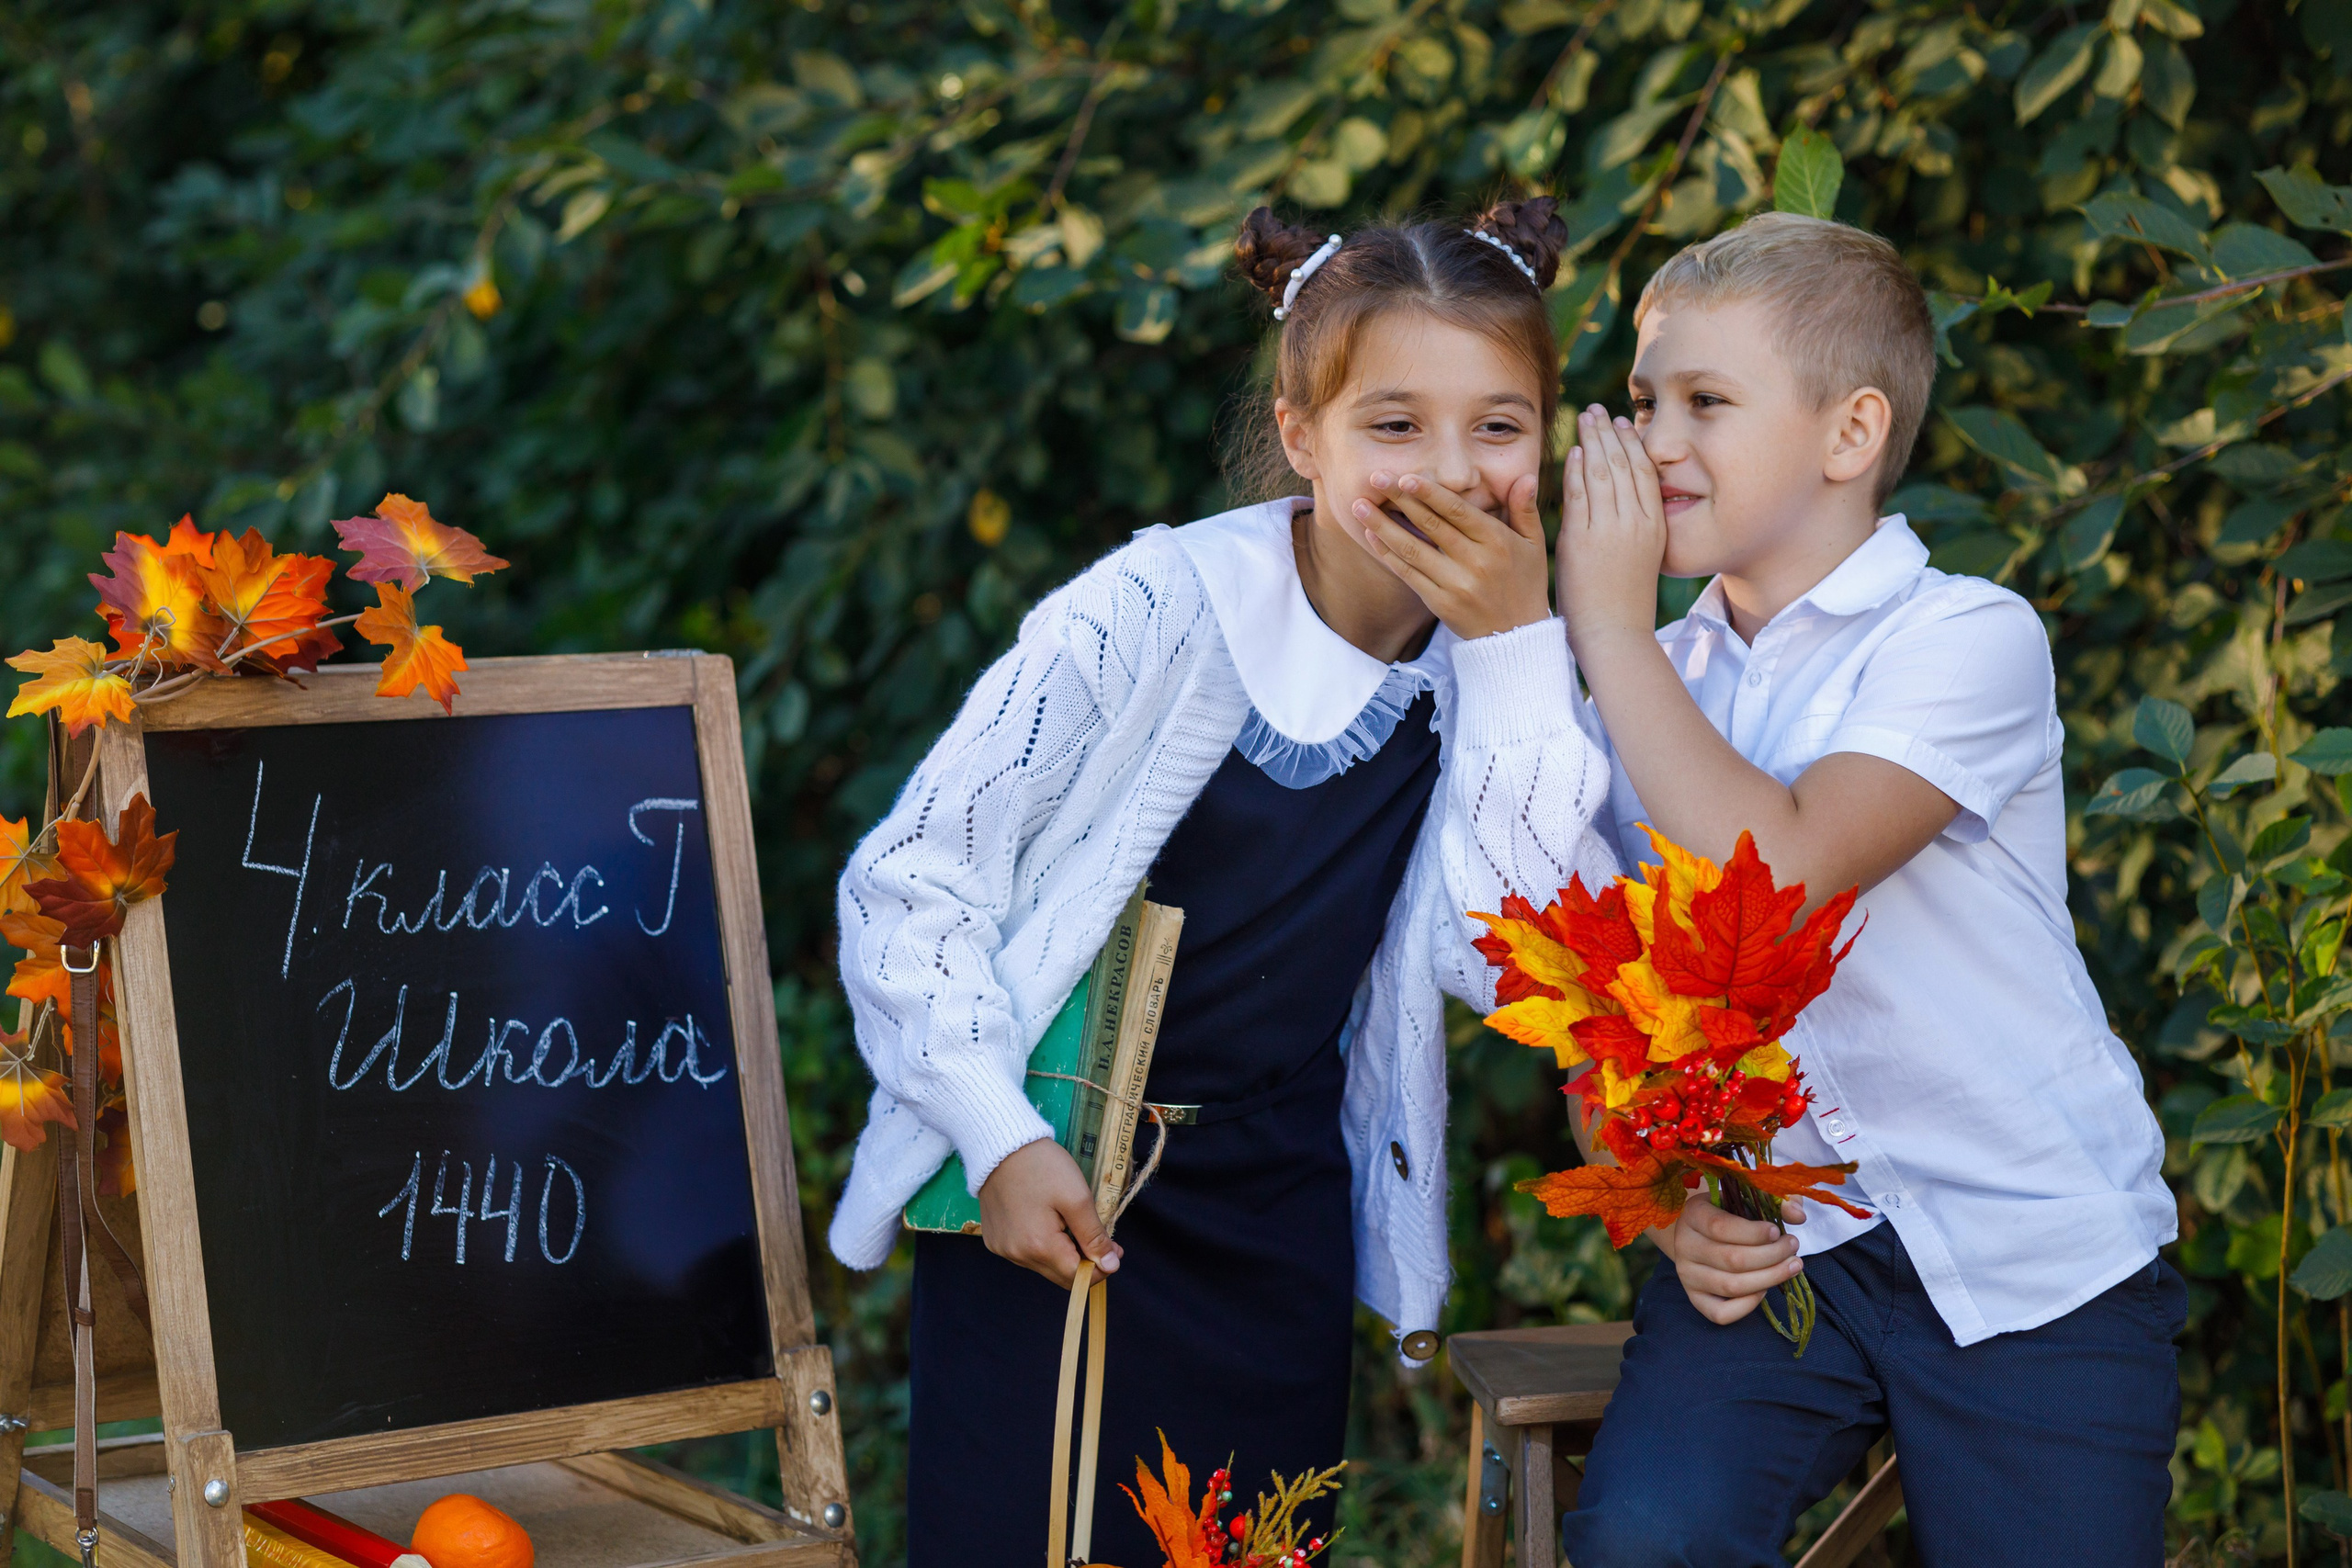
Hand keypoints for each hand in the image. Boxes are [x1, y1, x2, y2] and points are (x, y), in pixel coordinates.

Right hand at [976, 1137, 1122, 1288]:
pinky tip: (1047, 1222)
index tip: (1114, 1249)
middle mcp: (1017, 1255)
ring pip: (1044, 1266)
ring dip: (1063, 1254)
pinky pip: (1025, 1254)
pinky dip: (1042, 1246)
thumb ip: (1094, 1236)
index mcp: (1039, 1247)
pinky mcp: (995, 1239)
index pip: (1078, 1278)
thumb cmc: (1042, 1166)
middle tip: (1101, 1238)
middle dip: (1085, 1262)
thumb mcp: (1077, 1198)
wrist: (1001, 1144)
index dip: (1101, 1268)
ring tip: (1072, 1225)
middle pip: (1061, 1276)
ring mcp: (1003, 1249)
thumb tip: (1110, 1266)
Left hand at [1353, 470, 1550, 640]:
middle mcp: (1475, 562)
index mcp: (1497, 542)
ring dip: (1382, 525)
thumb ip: (1525, 510)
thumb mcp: (1533, 546)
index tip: (1404, 476)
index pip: (1457, 511)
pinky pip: (1408, 574)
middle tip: (1375, 477)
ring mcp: (1455, 584)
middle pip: (1430, 524)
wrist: (1516, 638)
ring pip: (1412, 549)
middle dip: (1400, 499)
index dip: (1429, 493)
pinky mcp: (1439, 603)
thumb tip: (1527, 477)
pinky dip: (1388, 554)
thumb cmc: (1525, 584)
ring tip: (1359, 506)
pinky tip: (1372, 535)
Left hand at [1557, 405, 1667, 654]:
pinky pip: (1581, 495)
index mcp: (1655, 526)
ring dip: (1593, 442)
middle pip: (1625, 465)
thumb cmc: (1623, 600)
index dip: (1632, 444)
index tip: (1622, 422)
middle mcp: (1637, 524)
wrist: (1613, 634)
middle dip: (1609, 433)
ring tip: (1584, 419)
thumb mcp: (1640, 555)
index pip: (1645, 472)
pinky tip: (1574, 452)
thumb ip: (1632, 524)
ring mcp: (1611, 531)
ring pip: (1604, 473)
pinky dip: (1578, 470)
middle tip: (1597, 410)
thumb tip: (1621, 499)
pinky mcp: (1584, 541)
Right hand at [1651, 1194, 1805, 1325]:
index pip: (1720, 1227)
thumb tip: (1798, 1215)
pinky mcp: (1695, 1298)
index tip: (1777, 1231)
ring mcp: (1687, 1276)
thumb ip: (1773, 1200)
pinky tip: (1765, 1289)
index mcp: (1693, 1214)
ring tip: (1792, 1266)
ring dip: (1769, 1279)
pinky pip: (1720, 1314)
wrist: (1698, 1234)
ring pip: (1731, 1286)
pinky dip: (1747, 1306)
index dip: (1754, 1232)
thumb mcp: (1744, 1197)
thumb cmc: (1727, 1212)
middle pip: (1731, 1260)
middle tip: (1793, 1247)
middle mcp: (1684, 1246)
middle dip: (1771, 1256)